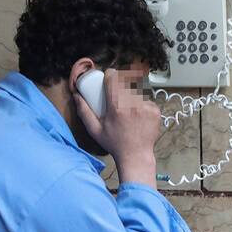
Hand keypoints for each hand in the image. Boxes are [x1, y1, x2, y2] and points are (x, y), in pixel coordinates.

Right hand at [72, 67, 160, 187]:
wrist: (136, 156)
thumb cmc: (115, 143)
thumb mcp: (95, 130)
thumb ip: (84, 112)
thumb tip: (76, 96)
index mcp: (117, 106)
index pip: (114, 77)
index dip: (110, 76)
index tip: (109, 79)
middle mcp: (133, 104)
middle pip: (126, 81)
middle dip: (122, 84)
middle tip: (118, 94)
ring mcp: (146, 106)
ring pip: (138, 89)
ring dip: (133, 94)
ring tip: (128, 108)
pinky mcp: (155, 110)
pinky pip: (147, 99)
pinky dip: (142, 104)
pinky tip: (138, 115)